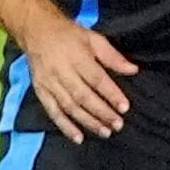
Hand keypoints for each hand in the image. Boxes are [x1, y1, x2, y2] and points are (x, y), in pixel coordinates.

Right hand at [22, 15, 138, 139]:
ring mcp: (49, 84)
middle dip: (102, 113)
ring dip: (87, 122)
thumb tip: (133, 70)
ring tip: (104, 132)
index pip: (96, 79)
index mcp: (77, 58)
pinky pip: (52, 112)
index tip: (124, 107)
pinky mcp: (40, 92)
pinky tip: (78, 138)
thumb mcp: (94, 39)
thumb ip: (113, 57)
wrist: (36, 31)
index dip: (111, 94)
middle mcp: (61, 73)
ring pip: (69, 107)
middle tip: (118, 125)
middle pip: (83, 96)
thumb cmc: (69, 35)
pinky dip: (65, 126)